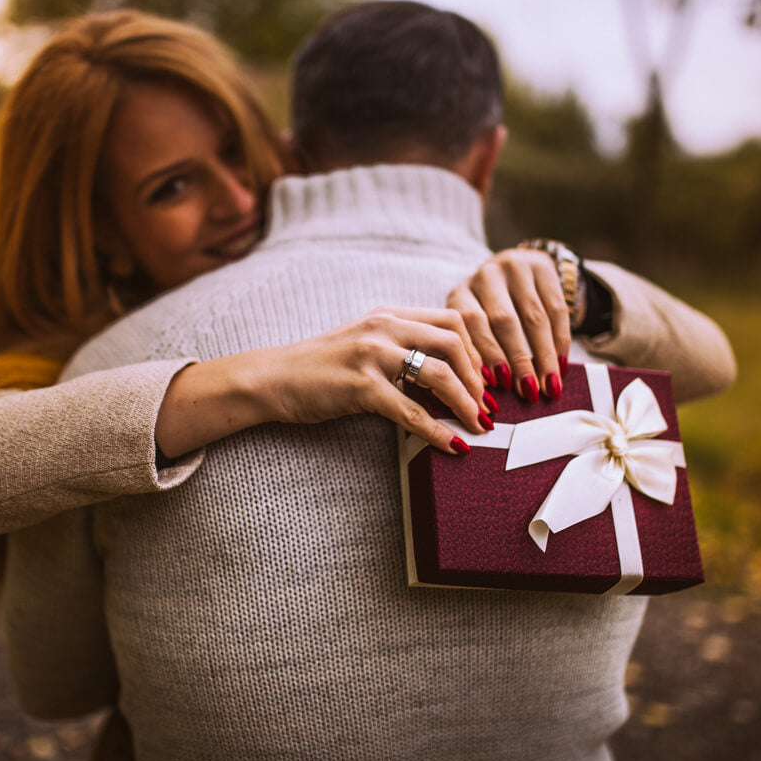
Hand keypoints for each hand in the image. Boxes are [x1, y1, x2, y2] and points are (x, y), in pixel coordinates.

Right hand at [262, 307, 495, 454]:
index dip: (478, 350)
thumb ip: (401, 352)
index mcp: (389, 315)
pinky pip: (411, 411)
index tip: (488, 380)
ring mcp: (372, 355)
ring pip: (438, 374)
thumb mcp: (365, 347)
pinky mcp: (361, 386)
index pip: (452, 321)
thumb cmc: (320, 369)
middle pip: (454, 342)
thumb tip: (446, 380)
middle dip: (479, 377)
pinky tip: (452, 446)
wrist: (273, 378)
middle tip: (487, 405)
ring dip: (466, 403)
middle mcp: (384, 328)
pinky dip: (438, 430)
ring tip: (478, 426)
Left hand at [446, 247, 570, 402]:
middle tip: (528, 392)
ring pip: (534, 316)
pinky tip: (562, 365)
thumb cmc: (487, 310)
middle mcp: (485, 276)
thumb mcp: (472, 324)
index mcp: (461, 293)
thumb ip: (473, 352)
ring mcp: (516, 267)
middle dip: (517, 360)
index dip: (485, 355)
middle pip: (503, 320)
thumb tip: (483, 398)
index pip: (471, 324)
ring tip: (549, 385)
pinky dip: (561, 340)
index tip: (497, 387)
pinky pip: (557, 308)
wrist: (514, 267)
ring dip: (543, 355)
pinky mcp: (543, 266)